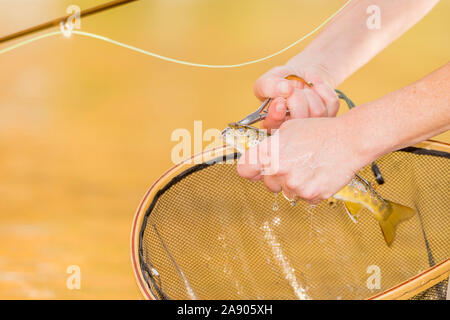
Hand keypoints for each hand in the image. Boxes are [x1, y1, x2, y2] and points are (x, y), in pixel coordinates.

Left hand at [237, 117, 365, 202]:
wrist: (349, 140)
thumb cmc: (321, 131)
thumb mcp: (288, 129)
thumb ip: (271, 146)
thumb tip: (261, 156)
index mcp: (270, 153)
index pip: (244, 169)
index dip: (251, 170)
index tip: (255, 170)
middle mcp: (279, 171)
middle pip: (268, 183)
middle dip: (278, 177)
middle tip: (295, 164)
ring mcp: (295, 185)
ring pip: (287, 192)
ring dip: (295, 184)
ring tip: (309, 167)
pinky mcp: (311, 195)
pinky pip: (305, 198)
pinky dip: (310, 190)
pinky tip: (318, 174)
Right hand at [254, 65, 339, 131]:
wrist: (298, 76)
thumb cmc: (279, 82)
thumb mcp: (267, 81)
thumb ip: (270, 86)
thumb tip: (285, 89)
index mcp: (272, 125)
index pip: (274, 127)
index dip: (277, 116)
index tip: (279, 101)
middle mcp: (292, 131)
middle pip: (300, 118)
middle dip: (296, 97)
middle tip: (291, 89)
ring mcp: (313, 126)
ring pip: (318, 112)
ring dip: (310, 93)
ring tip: (301, 90)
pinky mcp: (329, 116)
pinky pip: (331, 103)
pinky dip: (322, 89)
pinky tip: (313, 88)